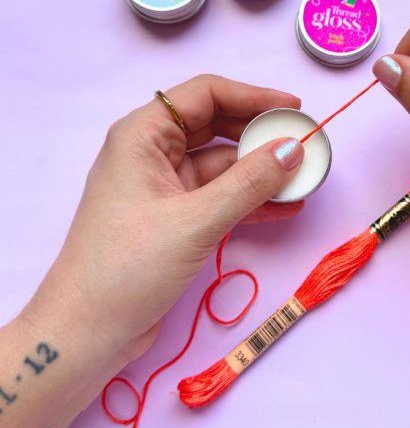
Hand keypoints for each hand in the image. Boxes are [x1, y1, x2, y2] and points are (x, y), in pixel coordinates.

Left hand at [2, 75, 303, 427]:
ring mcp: (165, 185)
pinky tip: (284, 206)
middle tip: (303, 143)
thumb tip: (294, 149)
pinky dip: (251, 199)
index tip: (293, 108)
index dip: (253, 96)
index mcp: (143, 134)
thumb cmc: (129, 266)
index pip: (205, 94)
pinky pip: (220, 195)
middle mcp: (153, 152)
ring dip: (260, 171)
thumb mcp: (195, 220)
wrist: (88, 332)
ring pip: (222, 164)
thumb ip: (249, 183)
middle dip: (260, 134)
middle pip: (216, 126)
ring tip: (302, 178)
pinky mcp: (175, 216)